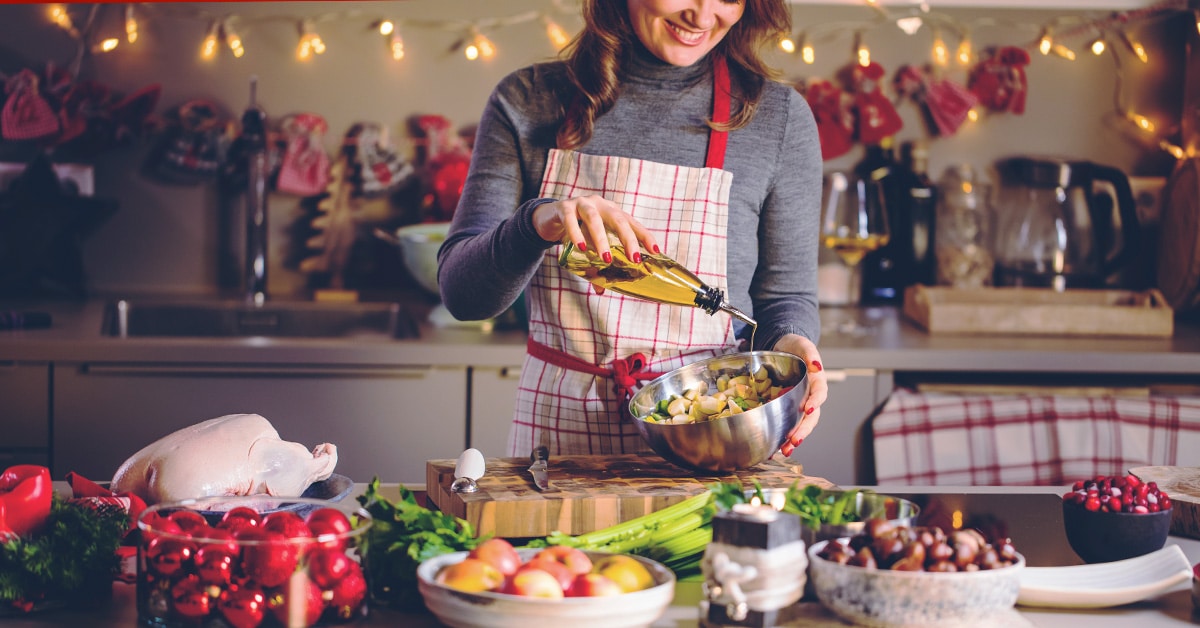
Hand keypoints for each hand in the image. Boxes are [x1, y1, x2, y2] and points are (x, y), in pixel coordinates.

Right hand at [533, 195, 659, 292]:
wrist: (548, 218)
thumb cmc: (575, 232)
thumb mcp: (588, 247)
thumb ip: (595, 265)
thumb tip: (601, 290)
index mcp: (611, 212)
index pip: (632, 223)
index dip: (645, 236)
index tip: (656, 251)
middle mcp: (600, 205)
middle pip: (618, 220)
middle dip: (628, 239)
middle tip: (634, 259)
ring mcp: (581, 204)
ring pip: (594, 219)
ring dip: (601, 239)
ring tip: (606, 258)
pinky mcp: (563, 207)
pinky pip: (570, 220)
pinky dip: (576, 233)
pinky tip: (581, 247)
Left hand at [772, 333, 825, 456]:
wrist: (782, 348)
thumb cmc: (795, 347)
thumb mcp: (802, 345)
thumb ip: (810, 353)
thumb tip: (816, 364)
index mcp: (816, 381)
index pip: (819, 394)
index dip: (815, 403)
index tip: (807, 410)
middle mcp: (809, 396)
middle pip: (811, 417)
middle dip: (803, 430)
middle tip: (794, 441)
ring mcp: (798, 404)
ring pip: (800, 425)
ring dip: (793, 439)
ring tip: (785, 451)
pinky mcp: (787, 408)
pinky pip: (787, 424)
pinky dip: (781, 437)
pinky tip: (773, 448)